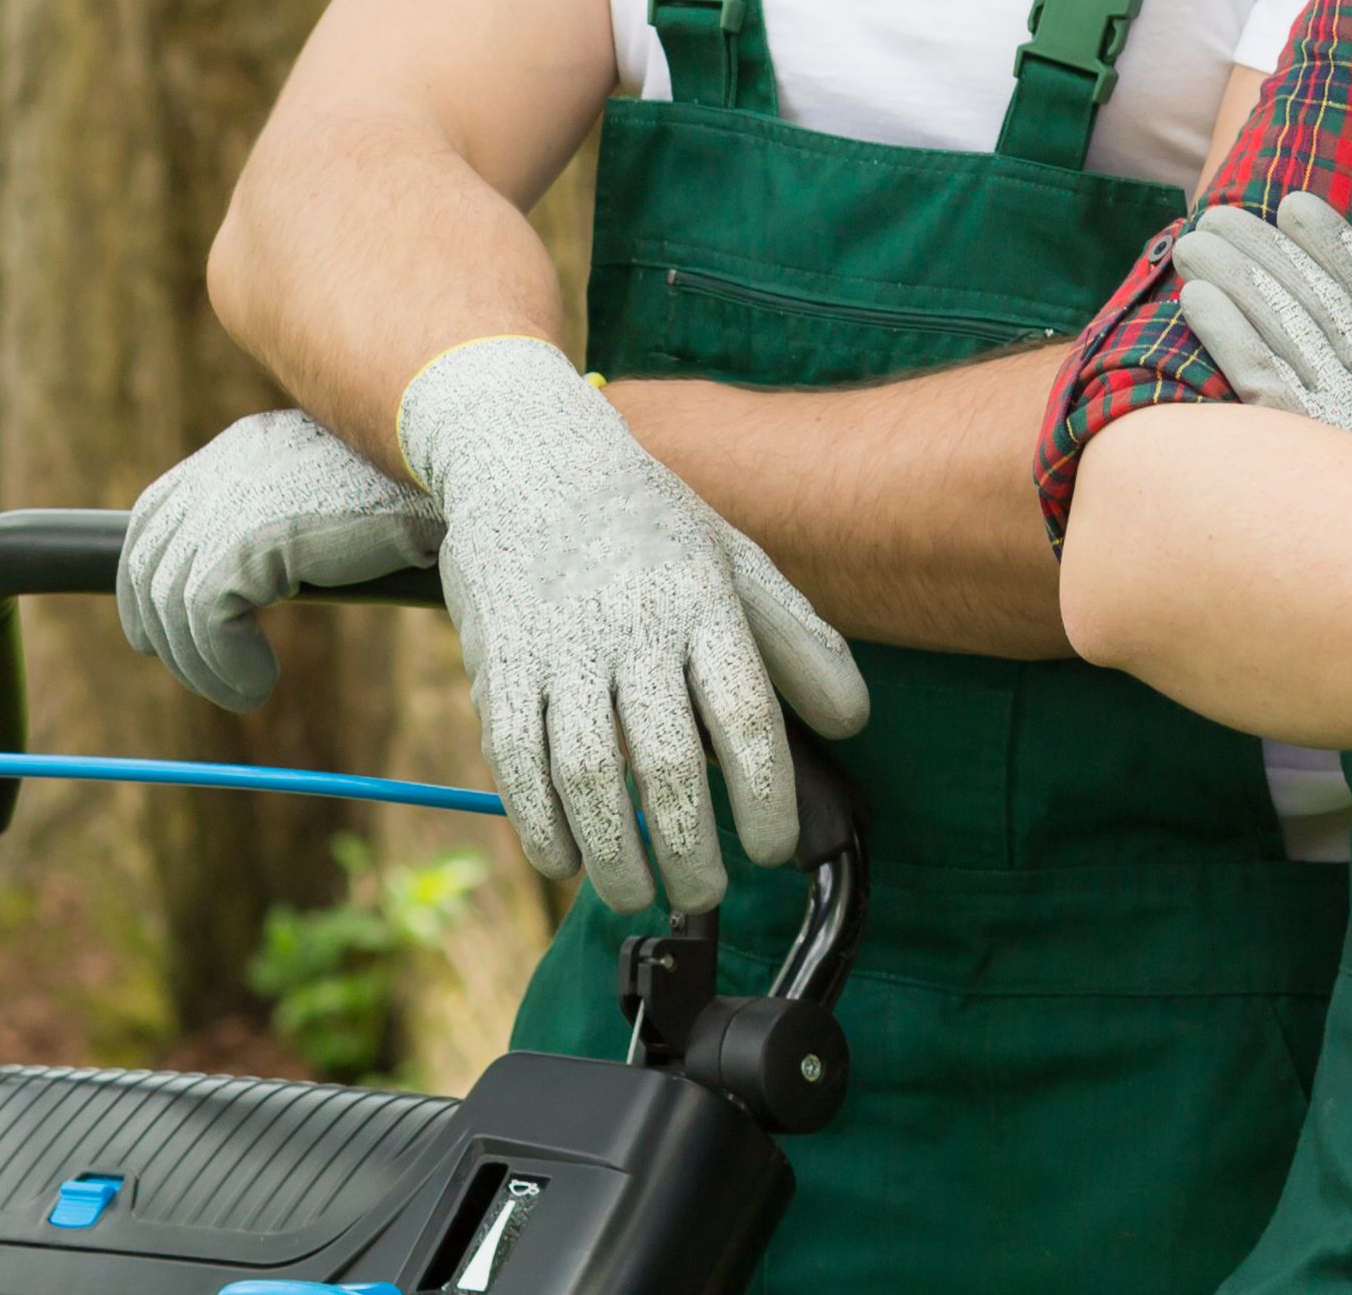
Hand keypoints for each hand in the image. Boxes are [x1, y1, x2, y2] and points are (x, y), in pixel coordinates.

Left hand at [117, 411, 443, 714]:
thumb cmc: (426, 500)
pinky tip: (258, 684)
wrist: (473, 472)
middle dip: (166, 633)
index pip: (159, 512)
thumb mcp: (344, 502)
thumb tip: (246, 590)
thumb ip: (293, 526)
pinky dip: (223, 664)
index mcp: (248, 449)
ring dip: (201, 664)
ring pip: (174, 597)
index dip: (147, 583)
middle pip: (149, 557)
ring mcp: (240, 495)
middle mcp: (233, 462)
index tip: (161, 636)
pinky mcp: (257, 535)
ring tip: (245, 691)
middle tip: (216, 680)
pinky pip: (205, 615)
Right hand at [393, 338, 869, 915]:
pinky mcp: (499, 664)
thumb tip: (852, 723)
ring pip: (586, 774)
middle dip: (690, 850)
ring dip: (613, 855)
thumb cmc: (650, 525)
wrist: (528, 457)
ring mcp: (559, 646)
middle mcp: (631, 625)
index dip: (765, 797)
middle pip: (666, 762)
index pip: (745, 715)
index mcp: (701, 599)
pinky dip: (539, 825)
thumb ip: (798, 641)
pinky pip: (515, 761)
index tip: (773, 848)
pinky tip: (567, 861)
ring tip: (638, 894)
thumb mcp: (735, 559)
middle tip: (708, 894)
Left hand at [1173, 197, 1351, 460]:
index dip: (1334, 244)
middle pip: (1312, 296)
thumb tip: (1325, 349)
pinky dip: (1226, 327)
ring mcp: (1340, 409)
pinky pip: (1257, 370)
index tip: (1299, 204)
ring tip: (1192, 240)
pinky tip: (1194, 297)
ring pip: (1280, 321)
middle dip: (1262, 249)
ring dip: (1233, 273)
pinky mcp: (1301, 438)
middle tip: (1217, 215)